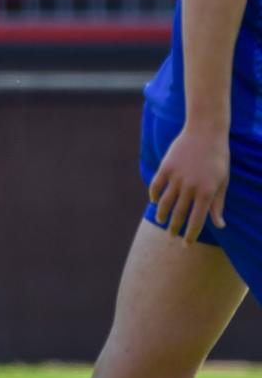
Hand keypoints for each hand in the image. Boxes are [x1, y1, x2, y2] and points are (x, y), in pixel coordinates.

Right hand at [149, 126, 229, 243]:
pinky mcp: (166, 167)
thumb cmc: (218, 158)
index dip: (190, 235)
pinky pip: (156, 185)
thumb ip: (218, 204)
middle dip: (174, 229)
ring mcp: (176, 176)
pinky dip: (154, 195)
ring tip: (161, 220)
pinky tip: (155, 201)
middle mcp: (190, 187)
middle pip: (179, 214)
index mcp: (206, 192)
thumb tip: (220, 225)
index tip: (186, 245)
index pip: (196, 220)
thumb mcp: (222, 182)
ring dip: (162, 214)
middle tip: (171, 237)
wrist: (205, 132)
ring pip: (165, 202)